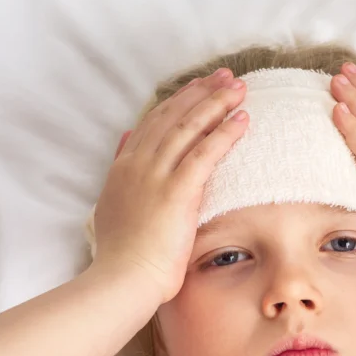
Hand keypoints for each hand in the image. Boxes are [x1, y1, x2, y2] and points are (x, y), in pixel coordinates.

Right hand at [91, 68, 248, 302]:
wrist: (122, 278)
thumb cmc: (123, 257)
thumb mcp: (112, 207)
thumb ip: (122, 173)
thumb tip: (125, 140)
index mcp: (123, 168)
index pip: (153, 122)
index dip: (178, 101)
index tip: (199, 86)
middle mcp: (137, 164)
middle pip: (173, 116)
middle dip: (201, 92)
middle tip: (225, 76)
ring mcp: (155, 175)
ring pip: (190, 127)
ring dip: (217, 103)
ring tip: (239, 88)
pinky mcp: (176, 190)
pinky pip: (205, 152)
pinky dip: (225, 132)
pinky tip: (242, 119)